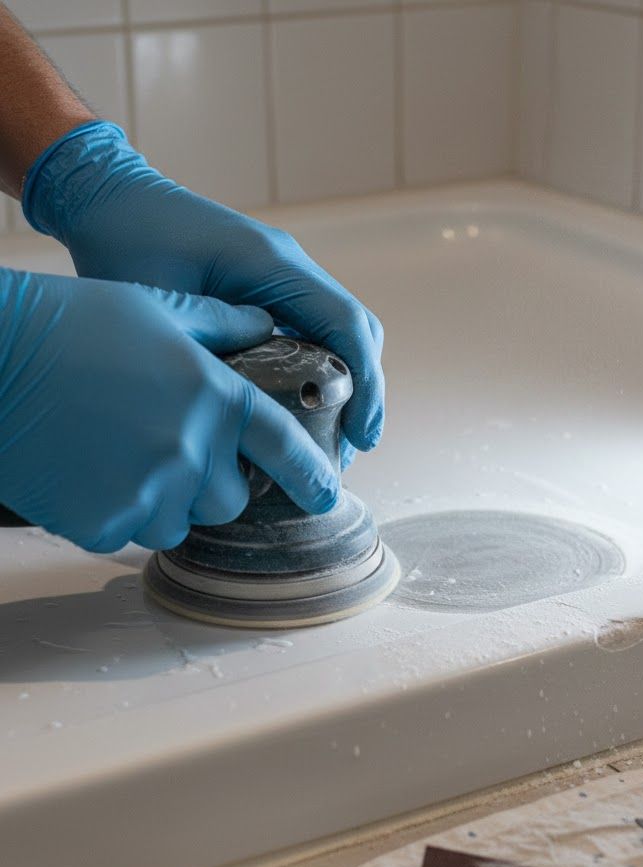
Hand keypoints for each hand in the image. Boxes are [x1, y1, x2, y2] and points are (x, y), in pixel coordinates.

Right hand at [0, 269, 339, 552]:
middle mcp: (191, 449)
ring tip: (119, 455)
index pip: (285, 448)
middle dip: (212, 484)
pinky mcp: (102, 523)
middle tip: (170, 451)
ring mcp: (147, 491)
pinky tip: (87, 472)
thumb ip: (220, 323)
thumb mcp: (154, 306)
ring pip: (180, 522)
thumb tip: (265, 323)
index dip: (312, 476)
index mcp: (214, 396)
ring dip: (164, 502)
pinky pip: (129, 533)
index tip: (326, 495)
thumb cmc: (65, 324)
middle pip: (231, 500)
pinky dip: (116, 514)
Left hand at [22, 121, 383, 469]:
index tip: (362, 436)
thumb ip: (207, 350)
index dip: (365, 384)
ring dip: (345, 386)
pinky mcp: (272, 291)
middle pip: (356, 333)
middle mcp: (290, 267)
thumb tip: (249, 416)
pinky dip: (319, 374)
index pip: (347, 324)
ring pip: (341, 336)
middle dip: (363, 392)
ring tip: (329, 440)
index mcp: (273, 262)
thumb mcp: (160, 304)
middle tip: (349, 449)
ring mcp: (284, 278)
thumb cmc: (124, 242)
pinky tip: (301, 411)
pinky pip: (314, 334)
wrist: (109, 197)